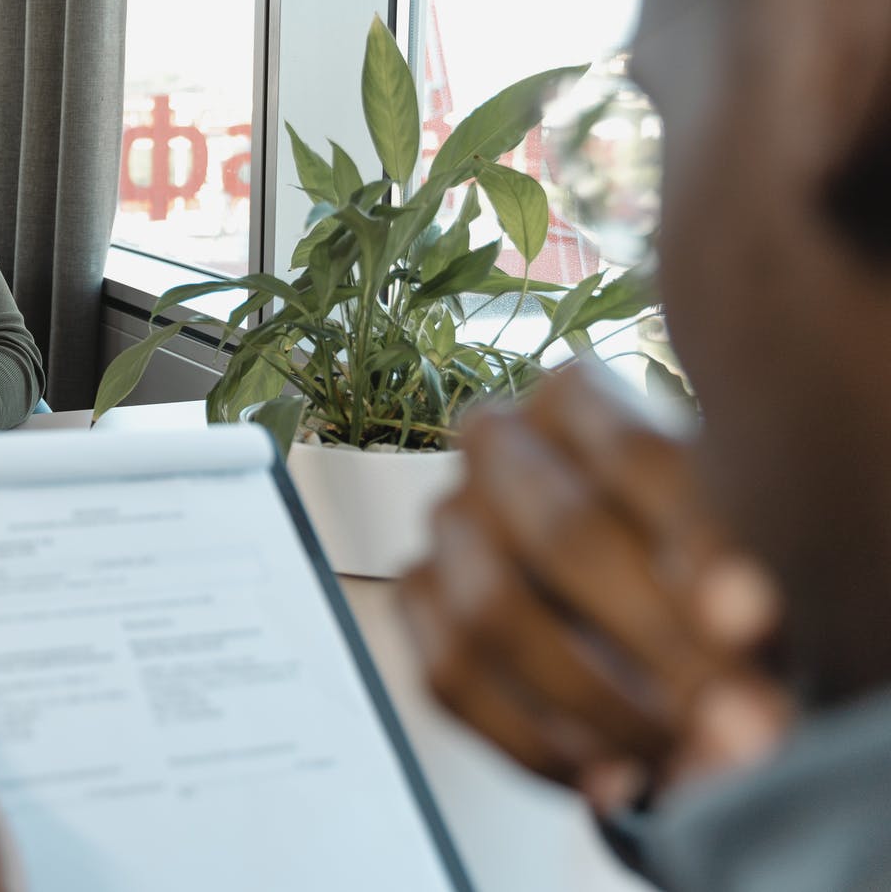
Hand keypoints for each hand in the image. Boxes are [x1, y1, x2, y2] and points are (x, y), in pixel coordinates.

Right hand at [399, 362, 791, 812]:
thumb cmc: (704, 563)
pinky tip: (616, 778)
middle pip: (562, 536)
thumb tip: (738, 651)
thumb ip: (741, 587)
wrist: (650, 596)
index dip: (703, 549)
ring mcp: (447, 520)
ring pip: (491, 613)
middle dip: (654, 643)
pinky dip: (539, 747)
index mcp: (578, 398)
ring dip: (596, 706)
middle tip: (731, 715)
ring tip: (681, 754)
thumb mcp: (743, 551)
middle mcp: (495, 444)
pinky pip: (451, 679)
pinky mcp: (417, 596)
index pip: (639, 457)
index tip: (759, 626)